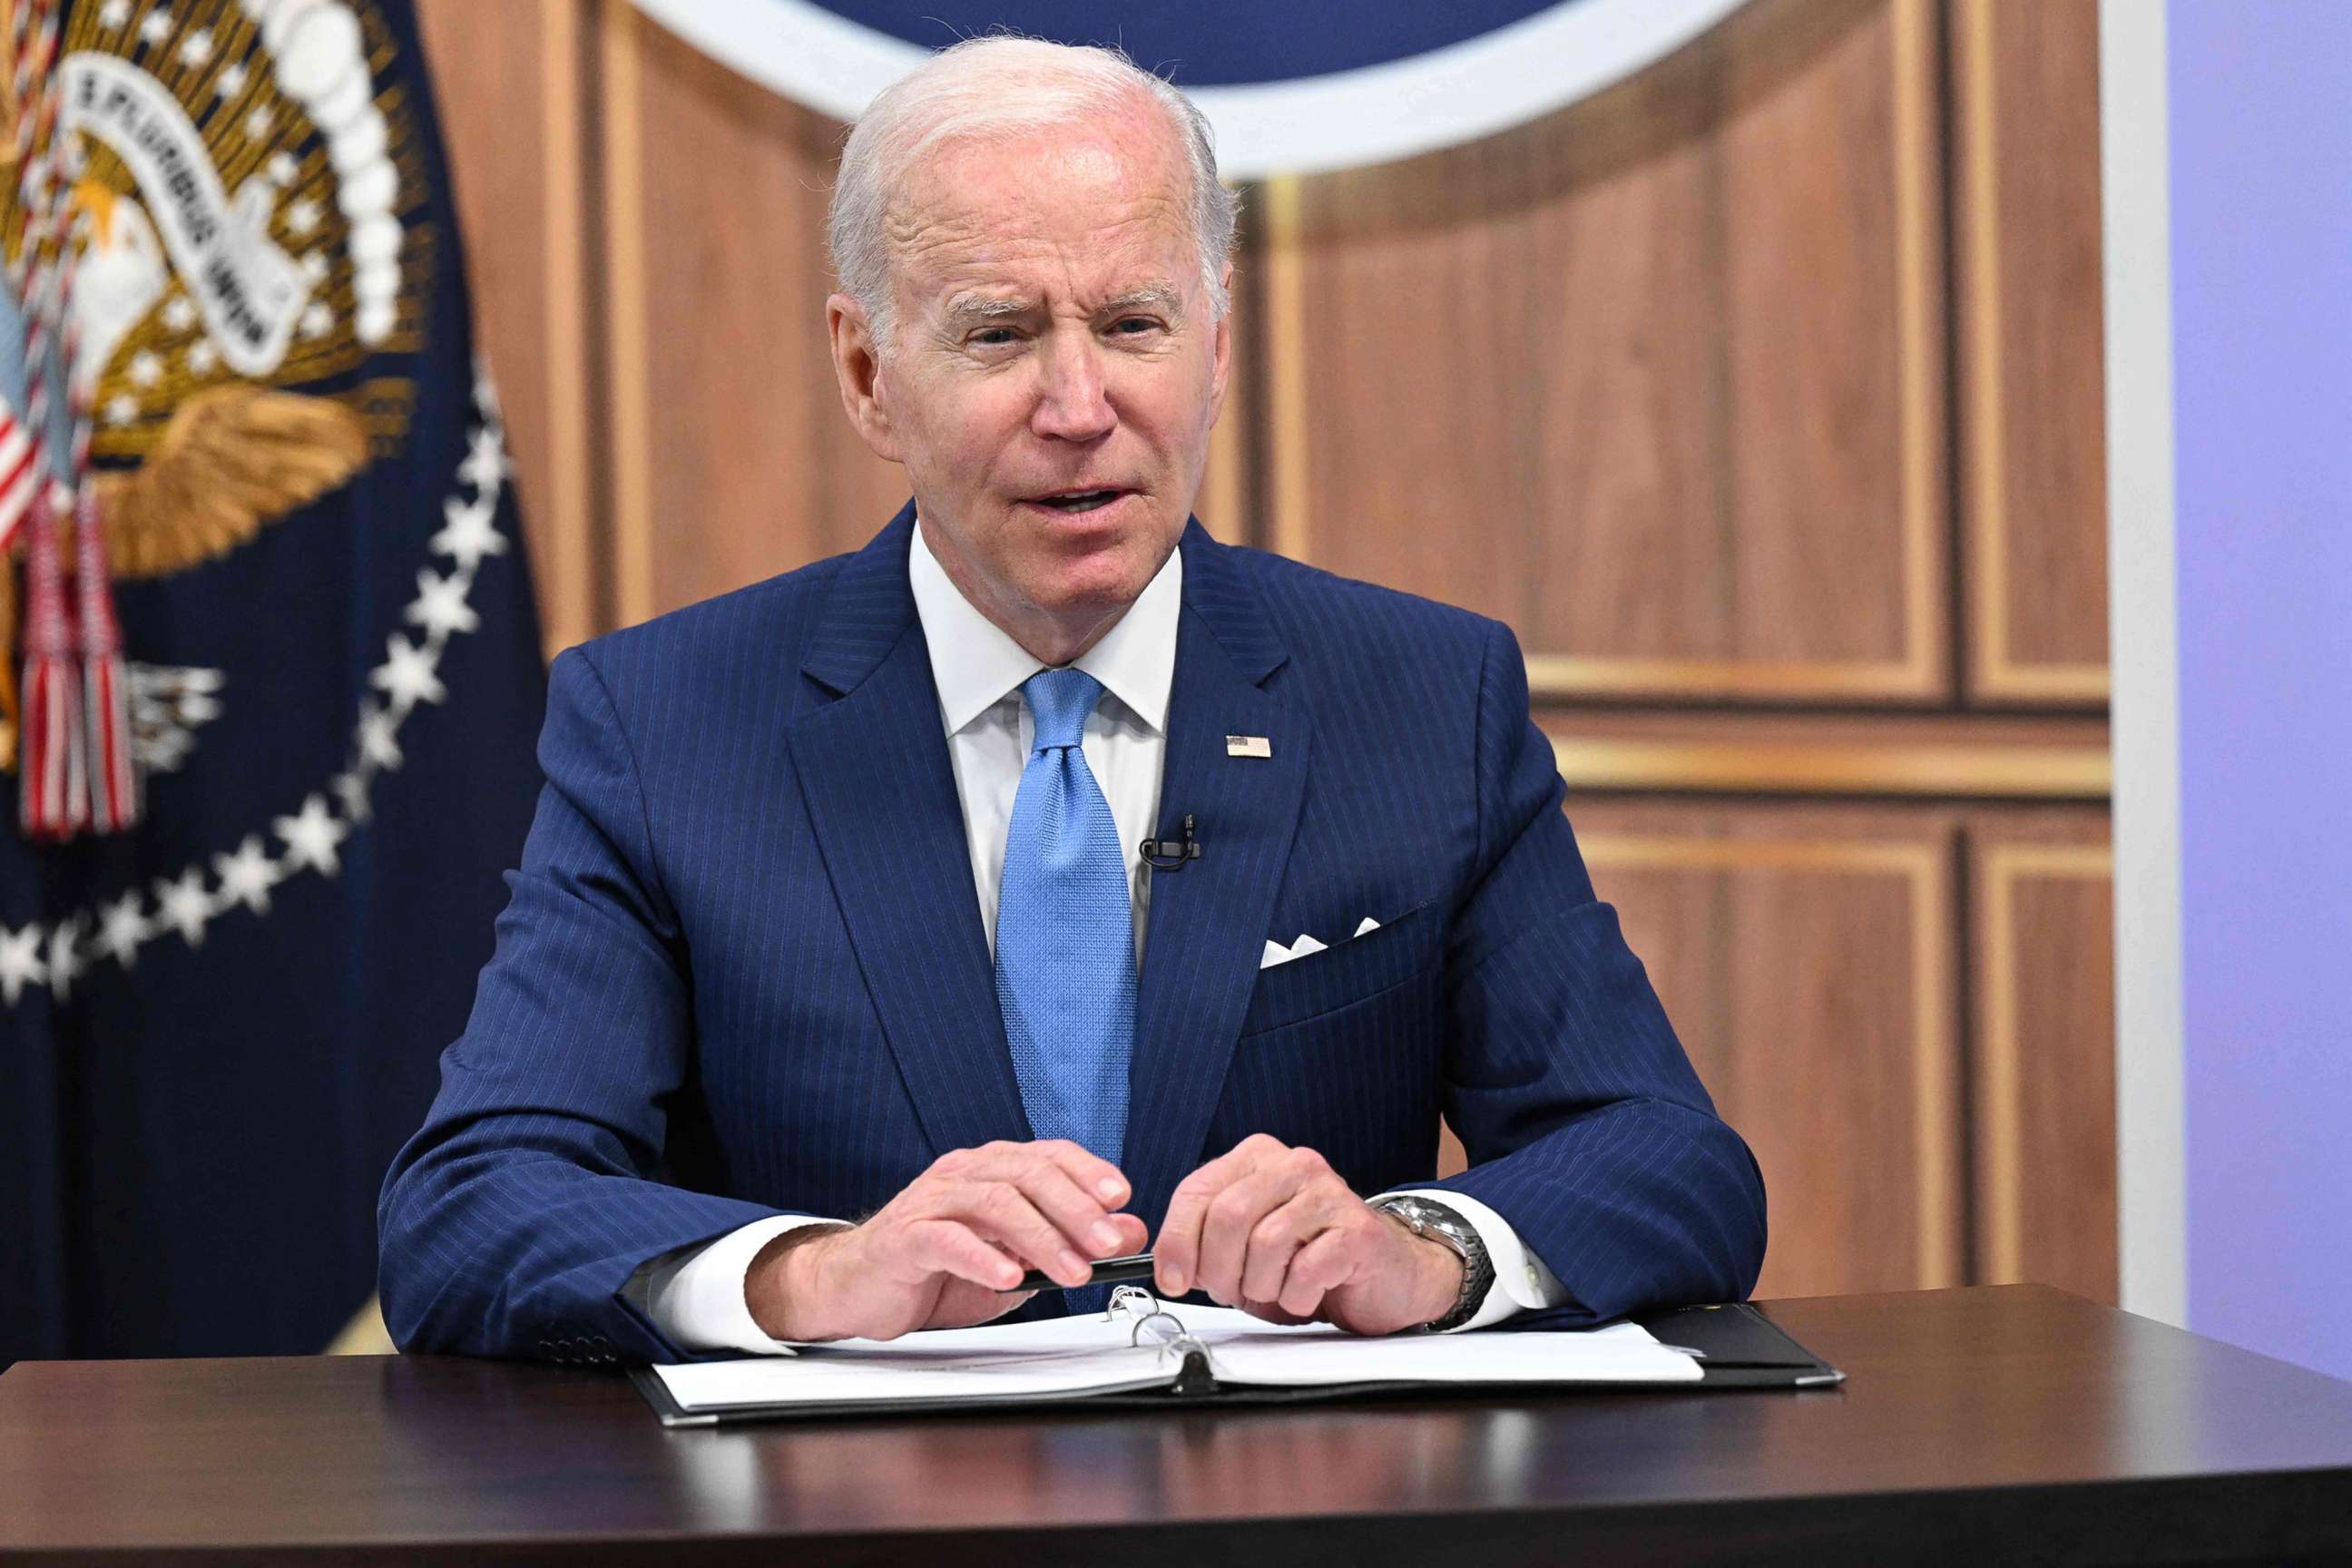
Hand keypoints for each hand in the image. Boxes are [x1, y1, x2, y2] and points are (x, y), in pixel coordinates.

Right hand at [745, 1140, 1147, 1341]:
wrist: (859, 1287)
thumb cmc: (936, 1270)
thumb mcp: (1017, 1260)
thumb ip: (1068, 1243)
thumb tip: (1128, 1229)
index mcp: (992, 1170)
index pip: (1049, 1155)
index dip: (1088, 1171)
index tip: (1121, 1197)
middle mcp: (964, 1174)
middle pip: (1028, 1173)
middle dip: (1075, 1209)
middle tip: (1107, 1243)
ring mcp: (932, 1200)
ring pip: (995, 1201)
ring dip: (1041, 1237)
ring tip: (1071, 1271)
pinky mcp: (905, 1236)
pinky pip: (947, 1238)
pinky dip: (983, 1257)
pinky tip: (1008, 1277)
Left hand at [1152, 1134, 1463, 1334]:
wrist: (1386, 1277)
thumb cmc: (1309, 1262)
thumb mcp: (1244, 1251)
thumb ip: (1206, 1246)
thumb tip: (1169, 1268)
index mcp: (1256, 1159)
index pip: (1196, 1191)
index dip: (1177, 1242)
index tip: (1173, 1280)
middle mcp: (1293, 1164)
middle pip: (1228, 1216)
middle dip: (1220, 1270)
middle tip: (1233, 1292)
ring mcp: (1329, 1192)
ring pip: (1265, 1243)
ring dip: (1262, 1286)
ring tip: (1277, 1291)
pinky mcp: (1357, 1228)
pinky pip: (1305, 1269)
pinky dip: (1297, 1296)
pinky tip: (1309, 1292)